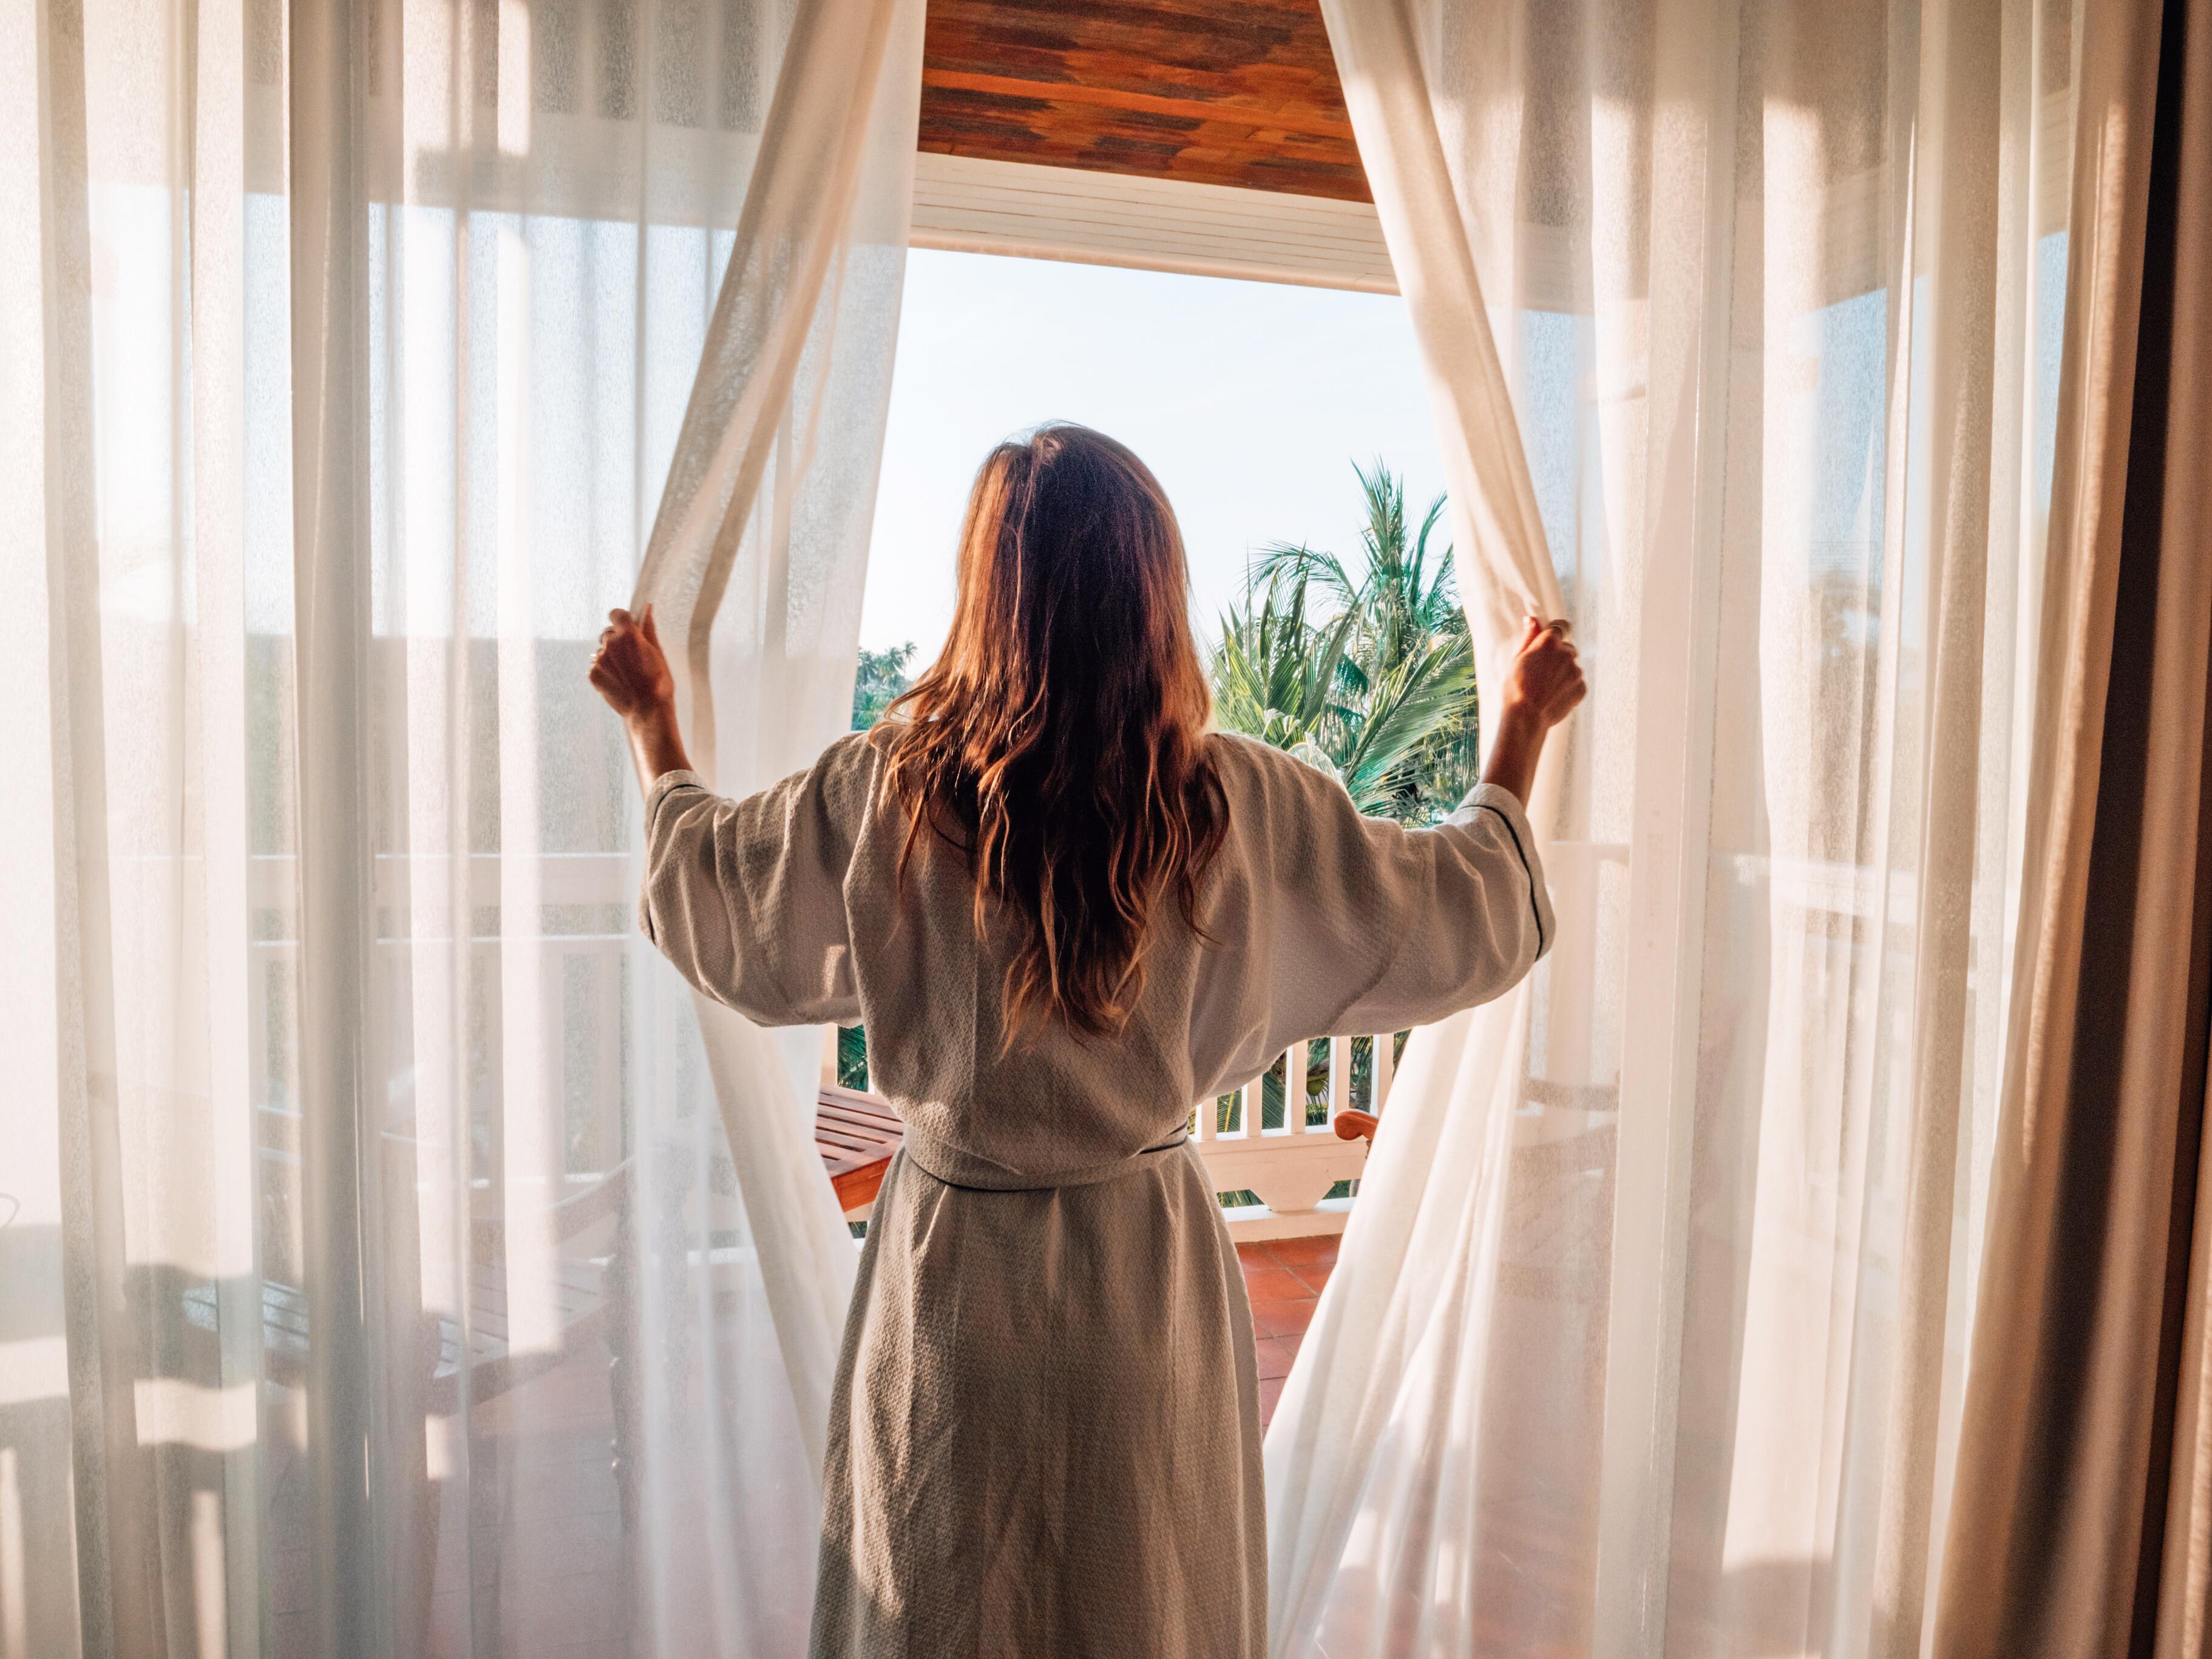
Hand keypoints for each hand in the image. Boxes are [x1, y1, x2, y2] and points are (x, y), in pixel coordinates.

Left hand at [590, 606, 692, 791]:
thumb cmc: (658, 683)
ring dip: (611, 657)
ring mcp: (600, 660)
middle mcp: (611, 644)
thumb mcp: (658, 653)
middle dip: (617, 641)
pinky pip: (596, 665)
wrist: (648, 712)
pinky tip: (618, 680)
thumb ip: (648, 628)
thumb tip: (647, 608)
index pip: (617, 614)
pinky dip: (604, 670)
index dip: (622, 619)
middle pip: (609, 633)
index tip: (627, 627)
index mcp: (630, 635)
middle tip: (631, 657)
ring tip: (625, 672)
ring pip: (602, 650)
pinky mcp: (593, 674)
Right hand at [1480, 615, 1584, 805]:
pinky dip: (1568, 687)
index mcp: (1550, 642)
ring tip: (1545, 687)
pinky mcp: (1582, 688)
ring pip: (1572, 666)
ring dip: (1563, 672)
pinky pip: (1577, 682)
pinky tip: (1553, 696)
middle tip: (1540, 672)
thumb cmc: (1516, 687)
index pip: (1560, 627)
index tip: (1548, 644)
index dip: (1554, 635)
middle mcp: (1567, 653)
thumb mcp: (1517, 659)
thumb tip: (1532, 619)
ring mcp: (1576, 671)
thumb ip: (1529, 637)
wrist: (1526, 717)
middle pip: (1567, 648)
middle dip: (1557, 656)